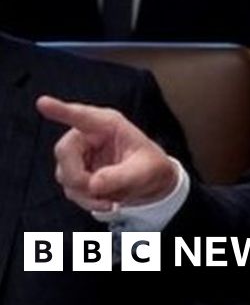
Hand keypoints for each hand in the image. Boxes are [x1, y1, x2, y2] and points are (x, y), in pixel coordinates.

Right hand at [38, 95, 177, 211]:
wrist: (152, 183)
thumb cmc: (151, 167)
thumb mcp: (144, 171)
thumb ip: (120, 176)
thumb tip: (92, 185)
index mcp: (108, 125)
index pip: (82, 116)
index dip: (61, 110)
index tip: (43, 103)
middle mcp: (89, 136)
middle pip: (65, 151)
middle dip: (78, 176)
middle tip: (97, 190)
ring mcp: (80, 155)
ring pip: (65, 175)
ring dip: (86, 193)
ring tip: (112, 199)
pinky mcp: (77, 172)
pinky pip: (71, 189)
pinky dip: (87, 200)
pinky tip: (107, 202)